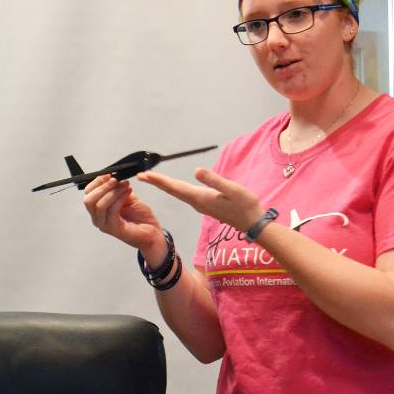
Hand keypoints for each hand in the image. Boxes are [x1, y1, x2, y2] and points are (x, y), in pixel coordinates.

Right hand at [82, 174, 162, 250]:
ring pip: (99, 205)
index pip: (88, 194)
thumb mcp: (127, 198)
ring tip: (126, 185)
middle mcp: (98, 218)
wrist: (153, 233)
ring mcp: (104, 225)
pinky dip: (120, 198)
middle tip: (115, 179)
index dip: (96, 182)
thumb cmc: (140, 217)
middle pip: (88, 200)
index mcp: (99, 210)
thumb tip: (113, 176)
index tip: (109, 174)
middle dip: (102, 187)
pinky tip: (128, 192)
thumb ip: (118, 189)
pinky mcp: (114, 229)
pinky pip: (112, 210)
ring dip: (113, 191)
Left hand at [137, 168, 264, 231]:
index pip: (175, 187)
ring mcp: (201, 205)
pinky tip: (174, 186)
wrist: (252, 223)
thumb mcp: (232, 190)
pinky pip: (185, 195)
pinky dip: (175, 188)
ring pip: (178, 193)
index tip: (144, 175)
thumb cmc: (245, 205)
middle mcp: (197, 202)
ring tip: (152, 178)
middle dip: (157, 182)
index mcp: (200, 197)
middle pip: (172, 190)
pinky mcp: (206, 204)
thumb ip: (214, 180)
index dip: (159, 180)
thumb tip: (196, 170)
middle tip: (141, 175)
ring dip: (165, 185)